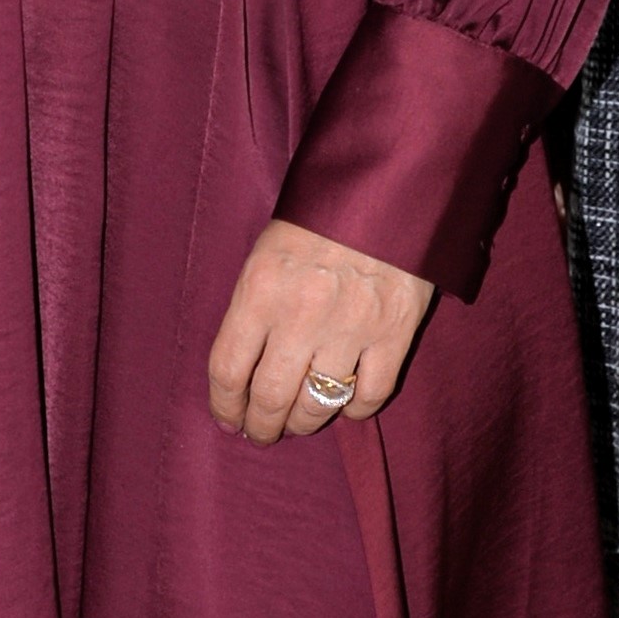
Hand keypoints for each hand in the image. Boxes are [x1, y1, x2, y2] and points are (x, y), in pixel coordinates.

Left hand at [206, 217, 433, 445]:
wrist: (390, 185)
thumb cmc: (321, 216)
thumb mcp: (268, 250)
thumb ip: (254, 306)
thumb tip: (243, 368)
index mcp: (260, 290)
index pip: (227, 369)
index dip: (224, 406)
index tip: (228, 419)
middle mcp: (301, 315)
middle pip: (270, 397)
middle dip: (261, 426)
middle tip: (261, 432)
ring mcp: (350, 327)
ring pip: (318, 404)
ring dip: (304, 422)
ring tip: (298, 422)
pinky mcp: (394, 332)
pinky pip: (370, 395)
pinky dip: (355, 410)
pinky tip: (345, 405)